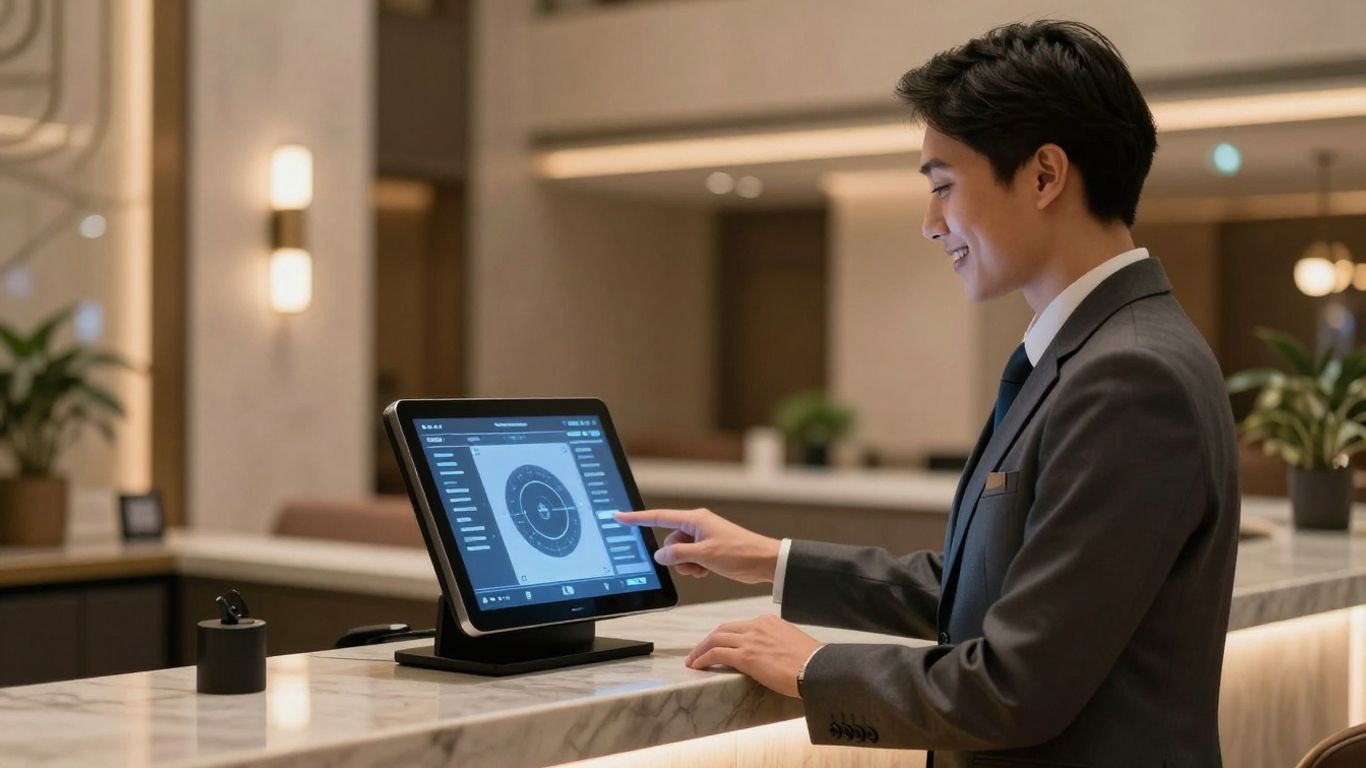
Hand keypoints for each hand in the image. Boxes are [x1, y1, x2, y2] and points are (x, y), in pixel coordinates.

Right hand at [614, 508, 780, 583]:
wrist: (764, 562)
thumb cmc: (739, 553)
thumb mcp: (704, 555)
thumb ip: (678, 554)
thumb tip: (660, 555)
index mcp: (694, 520)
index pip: (658, 517)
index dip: (637, 518)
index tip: (619, 516)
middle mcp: (697, 526)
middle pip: (670, 541)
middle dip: (676, 557)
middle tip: (693, 564)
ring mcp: (703, 537)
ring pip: (679, 553)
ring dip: (686, 565)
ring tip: (703, 569)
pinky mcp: (708, 548)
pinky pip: (689, 558)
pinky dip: (694, 567)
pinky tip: (706, 571)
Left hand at [686, 614, 823, 697]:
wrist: (817, 668)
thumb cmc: (810, 661)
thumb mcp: (790, 642)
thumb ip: (774, 643)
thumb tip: (764, 655)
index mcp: (768, 621)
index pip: (740, 626)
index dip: (725, 636)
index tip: (718, 645)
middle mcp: (757, 626)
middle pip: (723, 629)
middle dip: (708, 640)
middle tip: (699, 652)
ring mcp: (750, 640)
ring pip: (715, 639)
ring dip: (700, 650)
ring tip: (693, 660)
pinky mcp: (746, 656)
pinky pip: (716, 653)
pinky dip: (703, 658)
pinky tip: (697, 666)